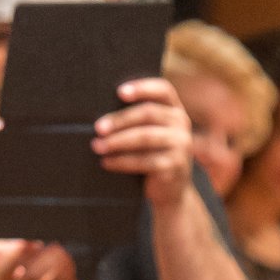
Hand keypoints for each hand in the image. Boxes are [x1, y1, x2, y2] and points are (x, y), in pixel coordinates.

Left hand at [92, 78, 193, 206]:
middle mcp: (182, 125)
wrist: (171, 191)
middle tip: (98, 128)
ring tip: (97, 146)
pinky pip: (144, 161)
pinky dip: (121, 161)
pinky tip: (106, 162)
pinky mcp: (175, 167)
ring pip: (144, 137)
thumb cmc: (153, 155)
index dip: (142, 88)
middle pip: (148, 113)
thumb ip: (139, 119)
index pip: (163, 90)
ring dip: (117, 141)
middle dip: (120, 120)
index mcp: (176, 110)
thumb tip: (102, 111)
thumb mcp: (151, 133)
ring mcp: (181, 146)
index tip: (119, 92)